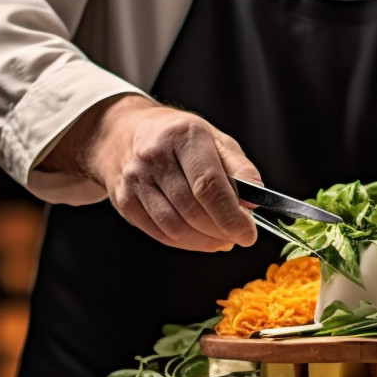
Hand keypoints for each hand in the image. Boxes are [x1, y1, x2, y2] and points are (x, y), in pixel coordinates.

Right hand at [41, 94, 260, 250]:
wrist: (123, 133)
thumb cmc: (179, 139)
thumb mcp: (216, 141)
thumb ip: (241, 170)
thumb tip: (253, 205)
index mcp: (183, 135)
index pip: (208, 185)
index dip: (231, 216)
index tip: (248, 234)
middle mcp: (154, 156)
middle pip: (193, 211)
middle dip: (221, 231)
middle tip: (237, 236)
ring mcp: (135, 180)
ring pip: (176, 228)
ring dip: (205, 242)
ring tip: (222, 239)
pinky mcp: (125, 202)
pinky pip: (161, 234)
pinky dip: (186, 243)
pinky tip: (200, 238)